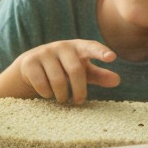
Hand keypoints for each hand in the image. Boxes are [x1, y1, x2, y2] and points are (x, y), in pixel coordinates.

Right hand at [0, 40, 120, 104]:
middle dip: (79, 90)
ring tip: (62, 99)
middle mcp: (61, 46)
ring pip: (58, 80)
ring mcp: (44, 53)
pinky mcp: (30, 62)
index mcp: (77, 47)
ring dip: (62, 95)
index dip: (101, 52)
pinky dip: (47, 93)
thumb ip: (99, 75)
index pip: (91, 47)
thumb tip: (117, 80)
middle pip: (75, 70)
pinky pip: (42, 84)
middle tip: (79, 101)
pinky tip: (47, 93)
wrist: (30, 66)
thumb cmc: (63, 68)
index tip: (112, 57)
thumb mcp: (82, 71)